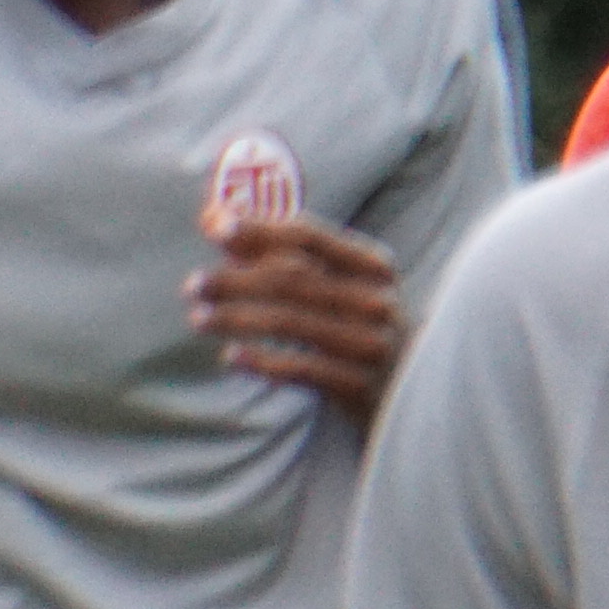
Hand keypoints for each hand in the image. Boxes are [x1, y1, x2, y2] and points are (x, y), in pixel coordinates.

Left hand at [190, 213, 402, 419]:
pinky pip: (301, 369)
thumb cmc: (361, 327)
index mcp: (373, 267)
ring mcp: (372, 344)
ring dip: (236, 317)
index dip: (259, 229)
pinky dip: (261, 361)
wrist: (413, 390)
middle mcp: (377, 301)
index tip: (214, 226)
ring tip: (199, 317)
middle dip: (236, 279)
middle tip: (194, 285)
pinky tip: (230, 357)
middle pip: (291, 279)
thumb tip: (215, 219)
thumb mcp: (338, 286)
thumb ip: (282, 253)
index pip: (310, 238)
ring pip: (290, 321)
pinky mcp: (360, 386)